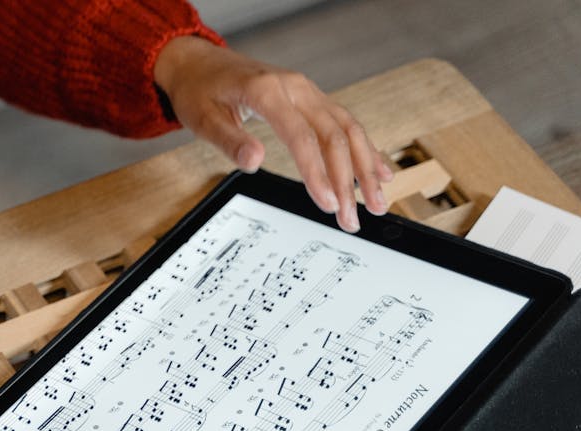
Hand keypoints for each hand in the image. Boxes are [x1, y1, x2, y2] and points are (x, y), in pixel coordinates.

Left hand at [154, 37, 392, 232]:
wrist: (201, 62)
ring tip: (377, 204)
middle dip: (348, 180)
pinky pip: (344, 124)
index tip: (328, 204)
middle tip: (353, 218)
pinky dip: (364, 149)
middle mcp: (296, 88)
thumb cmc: (200, 90)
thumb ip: (230, 141)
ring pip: (347, 129)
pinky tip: (380, 174)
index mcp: (267, 91)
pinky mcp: (311, 99)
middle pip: (334, 135)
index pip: (302, 136)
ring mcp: (307, 92)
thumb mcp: (203, 118)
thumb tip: (254, 162)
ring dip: (365, 168)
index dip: (317, 173)